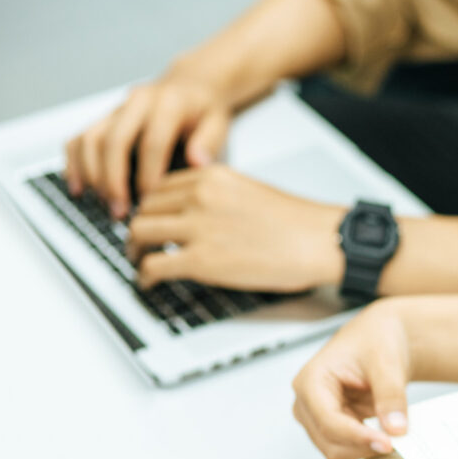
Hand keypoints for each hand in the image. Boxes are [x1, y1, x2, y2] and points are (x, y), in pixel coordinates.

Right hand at [65, 75, 233, 218]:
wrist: (191, 85)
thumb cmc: (205, 109)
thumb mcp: (219, 122)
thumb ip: (209, 143)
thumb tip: (197, 162)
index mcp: (168, 104)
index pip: (152, 142)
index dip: (148, 174)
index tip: (150, 201)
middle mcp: (138, 102)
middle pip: (113, 140)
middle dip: (113, 179)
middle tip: (119, 210)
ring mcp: (117, 109)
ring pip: (90, 138)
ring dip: (92, 175)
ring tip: (104, 204)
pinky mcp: (105, 118)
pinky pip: (79, 138)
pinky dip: (74, 163)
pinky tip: (79, 188)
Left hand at [129, 165, 345, 291]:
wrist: (322, 242)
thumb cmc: (299, 224)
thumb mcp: (251, 191)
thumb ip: (219, 196)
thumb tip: (197, 214)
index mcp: (213, 177)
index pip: (161, 186)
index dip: (152, 206)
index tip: (153, 218)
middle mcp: (200, 196)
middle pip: (145, 208)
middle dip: (140, 227)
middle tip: (141, 242)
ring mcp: (198, 228)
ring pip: (140, 234)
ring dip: (136, 251)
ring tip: (141, 262)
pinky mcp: (201, 261)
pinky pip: (153, 266)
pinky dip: (145, 276)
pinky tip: (149, 281)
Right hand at [291, 299, 413, 458]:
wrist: (380, 339)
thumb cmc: (375, 340)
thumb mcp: (387, 363)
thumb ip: (390, 396)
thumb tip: (395, 428)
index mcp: (311, 381)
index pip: (329, 421)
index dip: (358, 437)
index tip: (387, 443)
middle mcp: (307, 403)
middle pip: (331, 443)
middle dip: (364, 445)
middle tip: (399, 439)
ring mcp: (317, 418)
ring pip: (338, 451)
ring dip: (367, 448)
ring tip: (394, 432)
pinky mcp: (333, 427)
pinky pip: (349, 448)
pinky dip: (369, 446)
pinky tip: (387, 433)